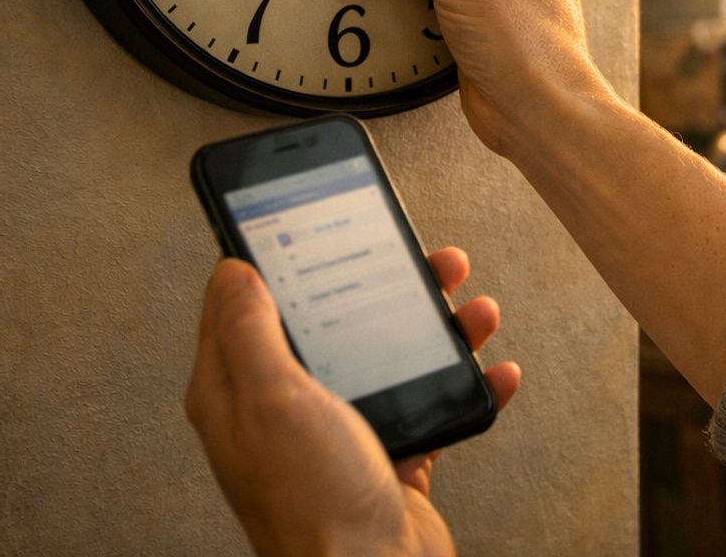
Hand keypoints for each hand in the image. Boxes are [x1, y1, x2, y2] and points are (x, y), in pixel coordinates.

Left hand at [185, 247, 518, 556]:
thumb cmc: (314, 502)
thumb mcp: (272, 398)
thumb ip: (251, 331)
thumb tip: (233, 271)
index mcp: (239, 394)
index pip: (244, 307)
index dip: (275, 259)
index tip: (307, 222)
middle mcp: (286, 411)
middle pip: (334, 322)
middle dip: (382, 285)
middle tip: (420, 259)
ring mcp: (340, 434)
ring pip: (388, 357)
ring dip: (437, 329)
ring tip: (471, 310)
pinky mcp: (389, 457)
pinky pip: (429, 403)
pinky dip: (465, 384)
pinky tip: (491, 372)